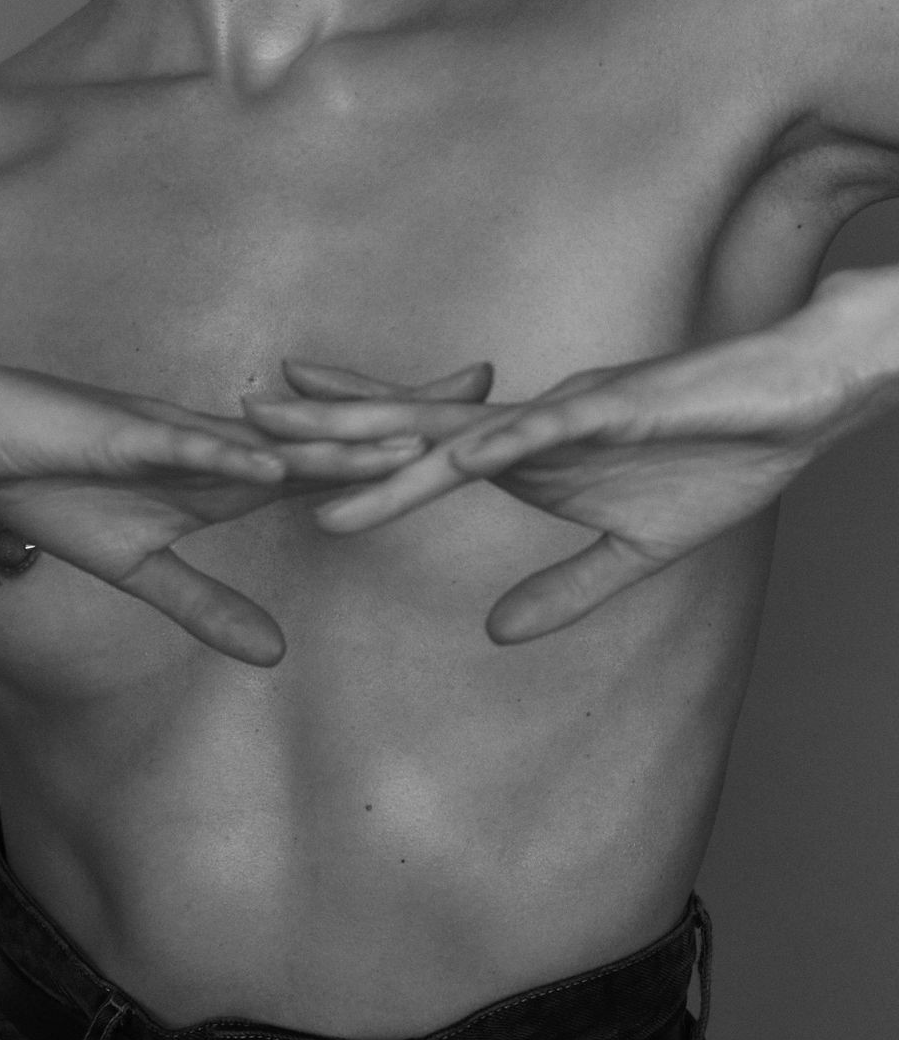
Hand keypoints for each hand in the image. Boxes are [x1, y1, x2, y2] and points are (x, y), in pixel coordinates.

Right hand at [0, 346, 486, 665]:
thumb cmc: (47, 484)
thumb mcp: (136, 566)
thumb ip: (206, 605)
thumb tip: (274, 656)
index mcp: (224, 468)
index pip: (327, 457)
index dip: (396, 446)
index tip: (468, 433)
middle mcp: (213, 438)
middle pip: (324, 429)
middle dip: (404, 411)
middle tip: (490, 390)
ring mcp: (171, 431)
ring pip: (271, 437)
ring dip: (339, 439)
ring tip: (414, 438)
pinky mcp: (118, 435)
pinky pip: (183, 448)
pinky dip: (231, 457)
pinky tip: (277, 467)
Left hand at [243, 273, 898, 643]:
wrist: (794, 404)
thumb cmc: (717, 460)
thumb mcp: (632, 552)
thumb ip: (562, 590)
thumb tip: (494, 635)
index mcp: (521, 453)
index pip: (415, 449)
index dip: (347, 452)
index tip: (274, 456)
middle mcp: (525, 423)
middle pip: (410, 427)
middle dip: (329, 427)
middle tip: (245, 420)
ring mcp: (565, 412)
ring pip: (460, 428)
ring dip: (390, 441)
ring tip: (319, 450)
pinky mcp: (618, 409)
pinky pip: (550, 428)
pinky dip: (502, 443)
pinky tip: (456, 458)